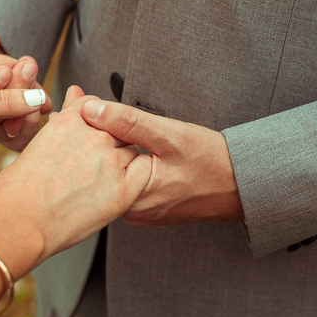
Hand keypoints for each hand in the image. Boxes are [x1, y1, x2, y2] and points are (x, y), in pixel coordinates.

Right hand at [0, 86, 151, 275]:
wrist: (18, 223)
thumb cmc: (18, 190)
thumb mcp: (36, 144)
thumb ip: (63, 120)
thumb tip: (75, 92)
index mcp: (71, 121)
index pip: (96, 106)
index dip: (95, 122)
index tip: (88, 137)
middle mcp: (95, 135)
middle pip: (117, 128)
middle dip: (109, 143)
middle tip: (93, 166)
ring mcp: (111, 161)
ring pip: (132, 150)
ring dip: (124, 161)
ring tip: (102, 182)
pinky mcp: (123, 189)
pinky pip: (145, 172)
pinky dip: (138, 177)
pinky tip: (121, 188)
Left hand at [79, 100, 243, 225]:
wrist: (241, 185)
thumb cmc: (213, 162)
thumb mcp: (170, 134)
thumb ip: (128, 122)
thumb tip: (91, 108)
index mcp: (131, 198)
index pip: (91, 162)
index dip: (82, 131)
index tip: (74, 107)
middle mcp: (131, 210)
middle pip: (98, 168)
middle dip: (91, 138)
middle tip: (84, 106)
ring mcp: (138, 210)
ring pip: (110, 172)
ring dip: (106, 147)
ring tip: (101, 121)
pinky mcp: (146, 205)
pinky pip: (124, 178)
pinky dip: (121, 158)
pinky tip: (122, 141)